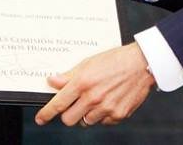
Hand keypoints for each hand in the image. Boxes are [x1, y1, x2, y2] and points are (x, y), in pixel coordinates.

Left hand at [34, 43, 153, 126]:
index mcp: (83, 83)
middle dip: (68, 114)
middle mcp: (93, 98)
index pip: (58, 104)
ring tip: (96, 98)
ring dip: (87, 114)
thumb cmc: (115, 60)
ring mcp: (106, 108)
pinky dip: (103, 115)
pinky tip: (109, 101)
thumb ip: (69, 76)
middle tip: (74, 105)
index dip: (46, 113)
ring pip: (86, 122)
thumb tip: (52, 82)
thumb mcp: (88, 62)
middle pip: (69, 119)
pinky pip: (103, 122)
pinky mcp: (118, 115)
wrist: (142, 63)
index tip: (40, 119)